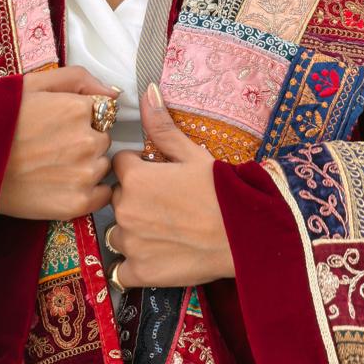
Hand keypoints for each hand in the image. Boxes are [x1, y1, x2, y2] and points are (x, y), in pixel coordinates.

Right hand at [0, 67, 117, 219]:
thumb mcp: (31, 85)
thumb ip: (78, 79)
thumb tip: (113, 93)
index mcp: (78, 109)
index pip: (101, 113)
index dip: (81, 120)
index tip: (58, 128)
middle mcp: (88, 141)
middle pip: (103, 141)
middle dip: (85, 143)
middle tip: (51, 149)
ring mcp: (85, 174)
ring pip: (102, 167)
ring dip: (86, 167)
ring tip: (52, 168)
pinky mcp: (78, 203)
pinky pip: (103, 195)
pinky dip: (89, 192)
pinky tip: (63, 186)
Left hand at [109, 85, 234, 287]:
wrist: (246, 235)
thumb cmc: (224, 193)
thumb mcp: (194, 155)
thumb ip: (163, 128)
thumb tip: (147, 92)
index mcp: (135, 177)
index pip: (121, 167)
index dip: (140, 171)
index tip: (161, 180)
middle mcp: (125, 208)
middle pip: (117, 200)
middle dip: (135, 202)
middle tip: (168, 209)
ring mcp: (131, 242)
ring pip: (117, 234)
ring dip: (133, 234)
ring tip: (166, 234)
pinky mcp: (140, 272)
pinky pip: (120, 271)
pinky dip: (133, 267)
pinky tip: (155, 259)